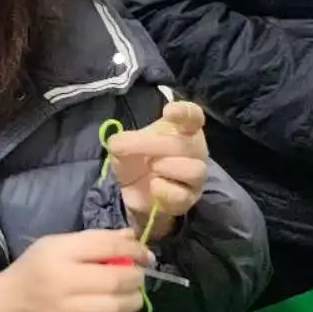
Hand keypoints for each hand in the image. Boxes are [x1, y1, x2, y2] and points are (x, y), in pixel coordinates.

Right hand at [0, 230, 150, 311]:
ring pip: (116, 308)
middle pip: (115, 280)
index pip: (106, 247)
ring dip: (133, 300)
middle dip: (136, 277)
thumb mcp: (59, 244)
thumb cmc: (37, 268)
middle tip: (135, 277)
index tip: (144, 255)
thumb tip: (133, 238)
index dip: (134, 249)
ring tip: (129, 295)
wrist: (10, 304)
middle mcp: (62, 283)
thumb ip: (96, 240)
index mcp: (59, 254)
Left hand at [105, 100, 208, 241]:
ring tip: (151, 166)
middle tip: (130, 146)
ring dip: (167, 167)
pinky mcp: (187, 199)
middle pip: (187, 144)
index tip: (168, 112)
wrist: (135, 191)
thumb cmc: (137, 159)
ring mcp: (195, 177)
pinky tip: (154, 185)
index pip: (193, 116)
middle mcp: (194, 151)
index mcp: (182, 130)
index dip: (184, 112)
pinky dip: (165, 191)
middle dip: (155, 144)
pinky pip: (183, 196)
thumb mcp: (125, 145)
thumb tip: (118, 144)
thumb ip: (123, 141)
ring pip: (194, 171)